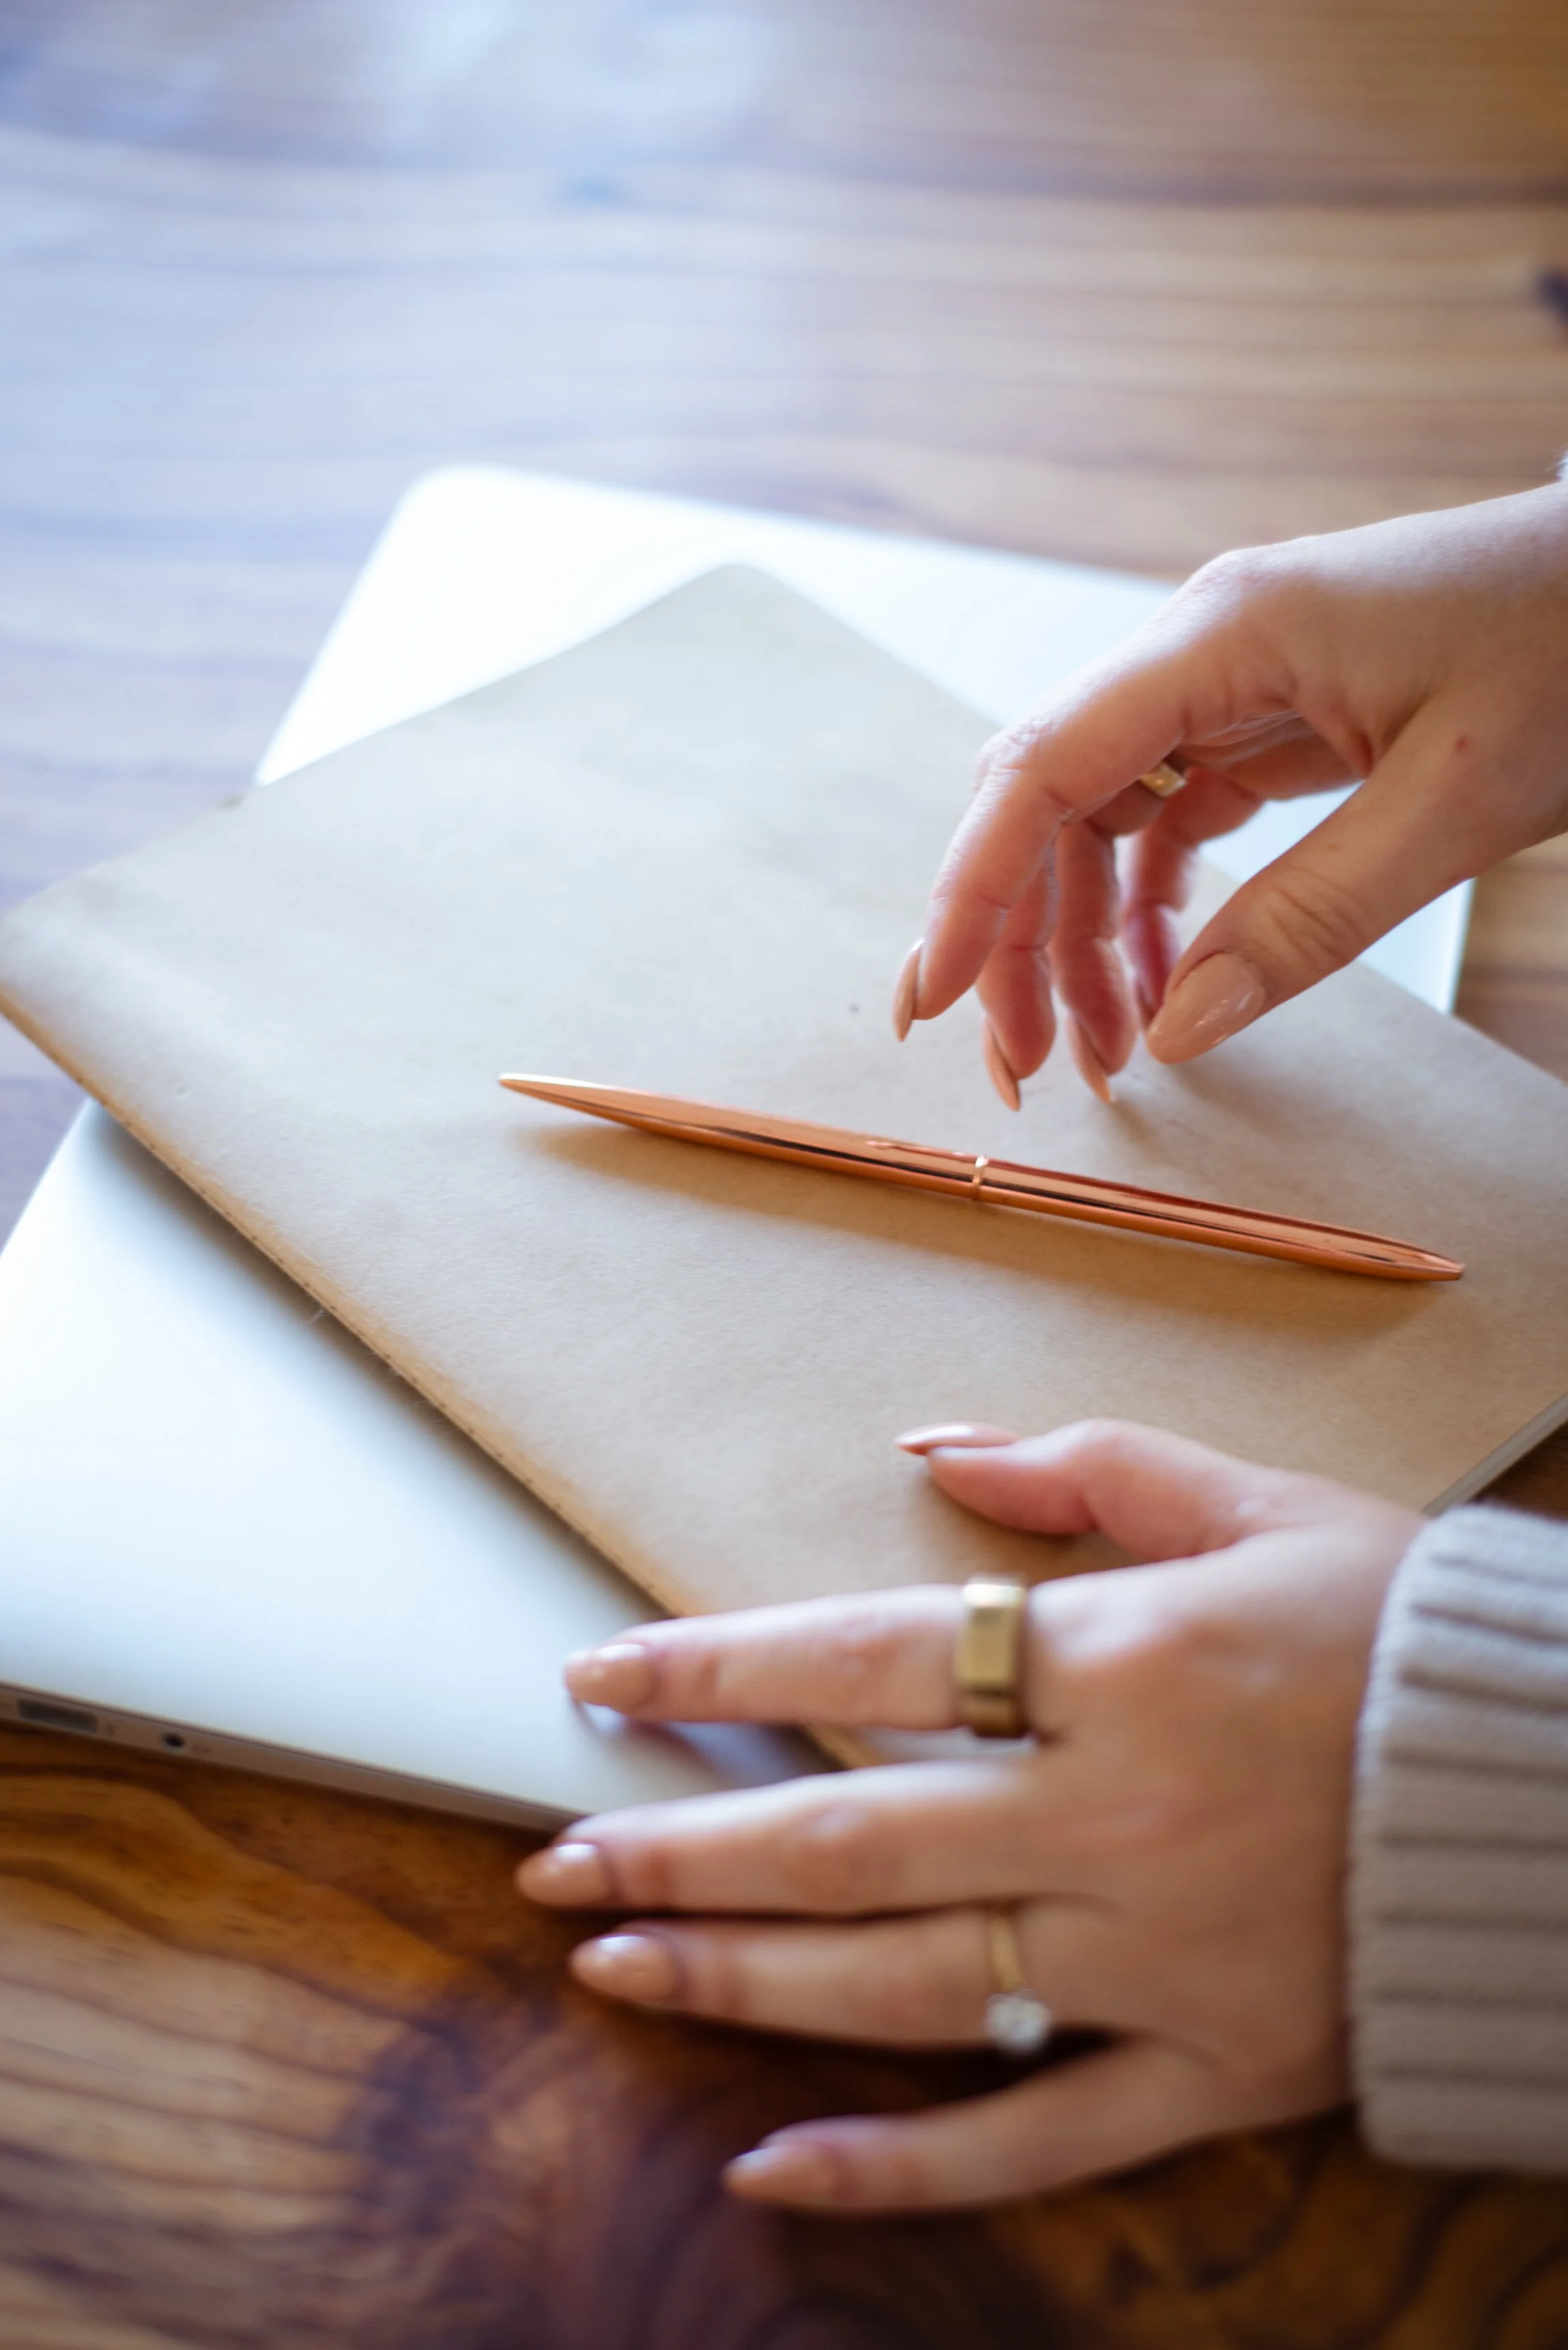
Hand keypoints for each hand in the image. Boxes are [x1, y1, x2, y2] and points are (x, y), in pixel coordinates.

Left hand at [517, 1420, 1418, 2210]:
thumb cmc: (1403, 1629)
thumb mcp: (1254, 1500)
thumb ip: (1083, 1466)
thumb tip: (930, 1450)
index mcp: (1123, 1663)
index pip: (866, 1661)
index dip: (714, 1668)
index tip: (598, 1678)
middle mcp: (1119, 1818)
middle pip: (850, 1840)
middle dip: (680, 1846)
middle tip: (550, 1859)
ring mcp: (1161, 1961)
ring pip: (909, 1987)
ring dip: (742, 1978)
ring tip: (614, 1966)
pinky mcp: (1216, 2070)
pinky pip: (1038, 2138)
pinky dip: (906, 2165)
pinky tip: (776, 2169)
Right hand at [896, 484, 1567, 1097]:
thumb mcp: (1458, 800)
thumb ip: (1311, 920)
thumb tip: (1176, 1031)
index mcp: (1226, 633)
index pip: (1041, 765)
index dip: (970, 887)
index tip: (935, 998)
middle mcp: (1202, 646)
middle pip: (1050, 802)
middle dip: (1018, 939)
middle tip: (1024, 1068)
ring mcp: (1230, 679)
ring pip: (1101, 821)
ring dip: (1082, 939)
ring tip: (1102, 1054)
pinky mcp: (1266, 716)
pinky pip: (1169, 821)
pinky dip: (1152, 911)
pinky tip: (1161, 984)